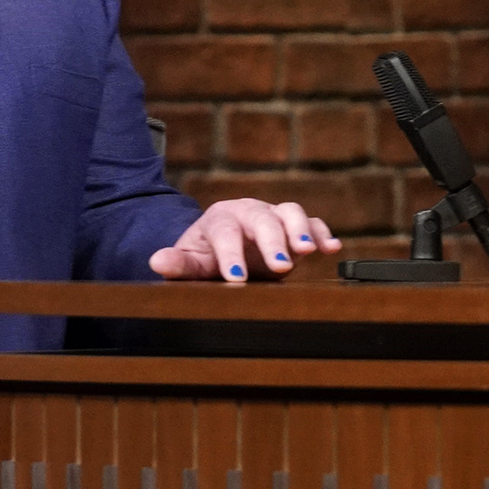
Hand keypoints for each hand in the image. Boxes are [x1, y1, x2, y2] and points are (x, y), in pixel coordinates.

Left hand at [149, 199, 341, 281]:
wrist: (225, 243)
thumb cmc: (207, 254)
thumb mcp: (191, 261)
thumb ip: (178, 264)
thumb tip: (156, 261)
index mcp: (220, 218)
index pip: (225, 233)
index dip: (230, 255)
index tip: (235, 277)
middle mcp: (249, 211)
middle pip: (262, 218)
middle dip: (273, 241)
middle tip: (281, 265)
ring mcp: (274, 215)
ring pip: (290, 211)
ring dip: (302, 229)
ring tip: (309, 250)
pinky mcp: (294, 225)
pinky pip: (312, 223)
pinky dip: (323, 233)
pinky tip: (332, 249)